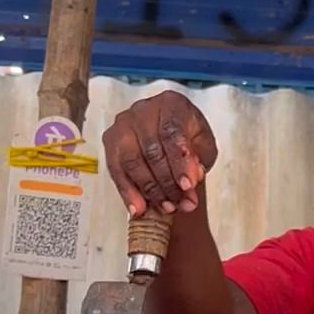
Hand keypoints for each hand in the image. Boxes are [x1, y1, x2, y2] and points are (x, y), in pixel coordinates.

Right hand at [101, 91, 218, 218]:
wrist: (170, 135)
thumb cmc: (189, 138)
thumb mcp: (203, 147)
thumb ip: (199, 160)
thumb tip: (190, 178)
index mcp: (170, 103)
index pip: (172, 132)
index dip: (179, 162)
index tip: (188, 186)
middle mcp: (142, 109)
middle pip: (151, 150)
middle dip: (167, 182)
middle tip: (181, 204)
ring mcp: (123, 124)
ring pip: (132, 161)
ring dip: (150, 190)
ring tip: (166, 208)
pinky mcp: (110, 141)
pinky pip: (116, 169)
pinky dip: (128, 192)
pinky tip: (139, 209)